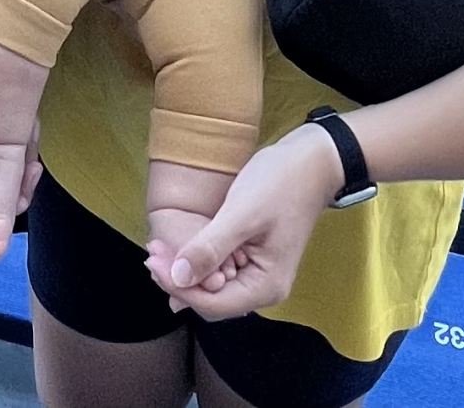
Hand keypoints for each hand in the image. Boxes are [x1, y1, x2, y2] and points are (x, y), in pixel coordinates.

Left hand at [145, 123, 342, 319]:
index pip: (212, 304)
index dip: (178, 286)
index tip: (152, 260)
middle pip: (210, 298)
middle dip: (179, 278)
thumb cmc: (282, 183)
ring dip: (186, 268)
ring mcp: (257, 273)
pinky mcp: (251, 257)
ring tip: (160, 246)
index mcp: (266, 286)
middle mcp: (262, 288)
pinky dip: (199, 258)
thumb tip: (176, 278)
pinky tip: (180, 243)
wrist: (312, 160)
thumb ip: (210, 248)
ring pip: (212, 284)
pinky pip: (219, 268)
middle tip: (152, 250)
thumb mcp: (242, 213)